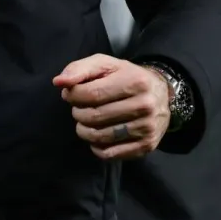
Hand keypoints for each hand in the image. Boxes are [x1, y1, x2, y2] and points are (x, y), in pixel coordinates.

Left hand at [54, 54, 170, 160]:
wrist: (161, 94)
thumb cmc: (126, 77)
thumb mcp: (105, 65)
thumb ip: (79, 69)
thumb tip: (58, 82)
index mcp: (134, 81)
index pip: (91, 94)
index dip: (73, 95)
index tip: (70, 94)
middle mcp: (144, 105)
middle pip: (94, 116)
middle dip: (78, 113)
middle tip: (78, 109)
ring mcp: (146, 128)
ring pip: (100, 137)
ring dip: (84, 131)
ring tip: (85, 122)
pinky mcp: (146, 146)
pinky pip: (110, 154)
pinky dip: (96, 147)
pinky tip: (97, 137)